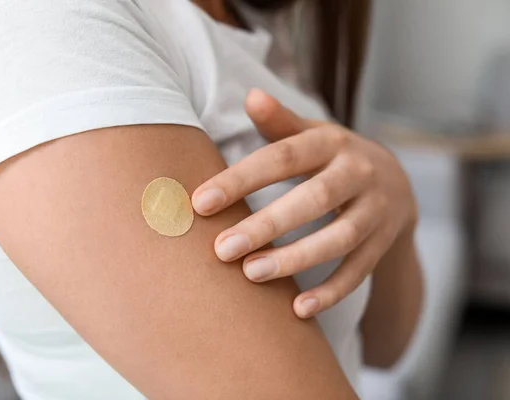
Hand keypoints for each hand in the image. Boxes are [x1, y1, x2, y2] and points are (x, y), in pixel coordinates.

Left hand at [192, 89, 417, 318]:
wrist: (396, 182)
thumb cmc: (333, 158)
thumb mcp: (311, 134)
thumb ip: (280, 123)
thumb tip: (250, 96)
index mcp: (331, 142)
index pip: (282, 157)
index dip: (241, 178)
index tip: (200, 202)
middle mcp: (359, 173)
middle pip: (314, 199)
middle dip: (267, 224)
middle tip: (222, 248)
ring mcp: (377, 210)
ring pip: (339, 238)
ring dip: (296, 258)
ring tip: (251, 274)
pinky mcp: (384, 243)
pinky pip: (360, 271)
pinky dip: (332, 292)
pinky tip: (297, 309)